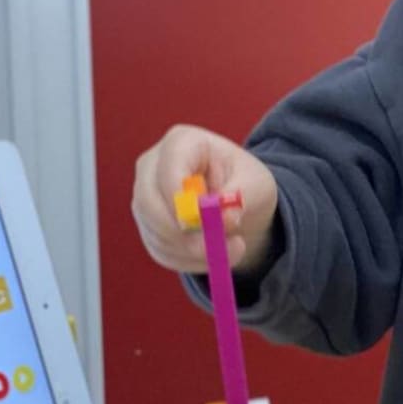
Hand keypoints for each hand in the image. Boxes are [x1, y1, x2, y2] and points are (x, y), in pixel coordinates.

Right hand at [131, 126, 278, 275]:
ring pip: (156, 232)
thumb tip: (224, 218)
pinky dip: (190, 261)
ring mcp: (145, 197)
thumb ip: (242, 196)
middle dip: (186, 233)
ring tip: (232, 248)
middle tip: (221, 248)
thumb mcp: (257, 184)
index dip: (183, 200)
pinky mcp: (148, 227)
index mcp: (182, 142)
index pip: (169, 168)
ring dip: (196, 251)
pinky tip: (214, 254)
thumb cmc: (246, 184)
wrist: (238, 205)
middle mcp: (153, 167)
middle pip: (149, 202)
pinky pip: (161, 251)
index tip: (210, 222)